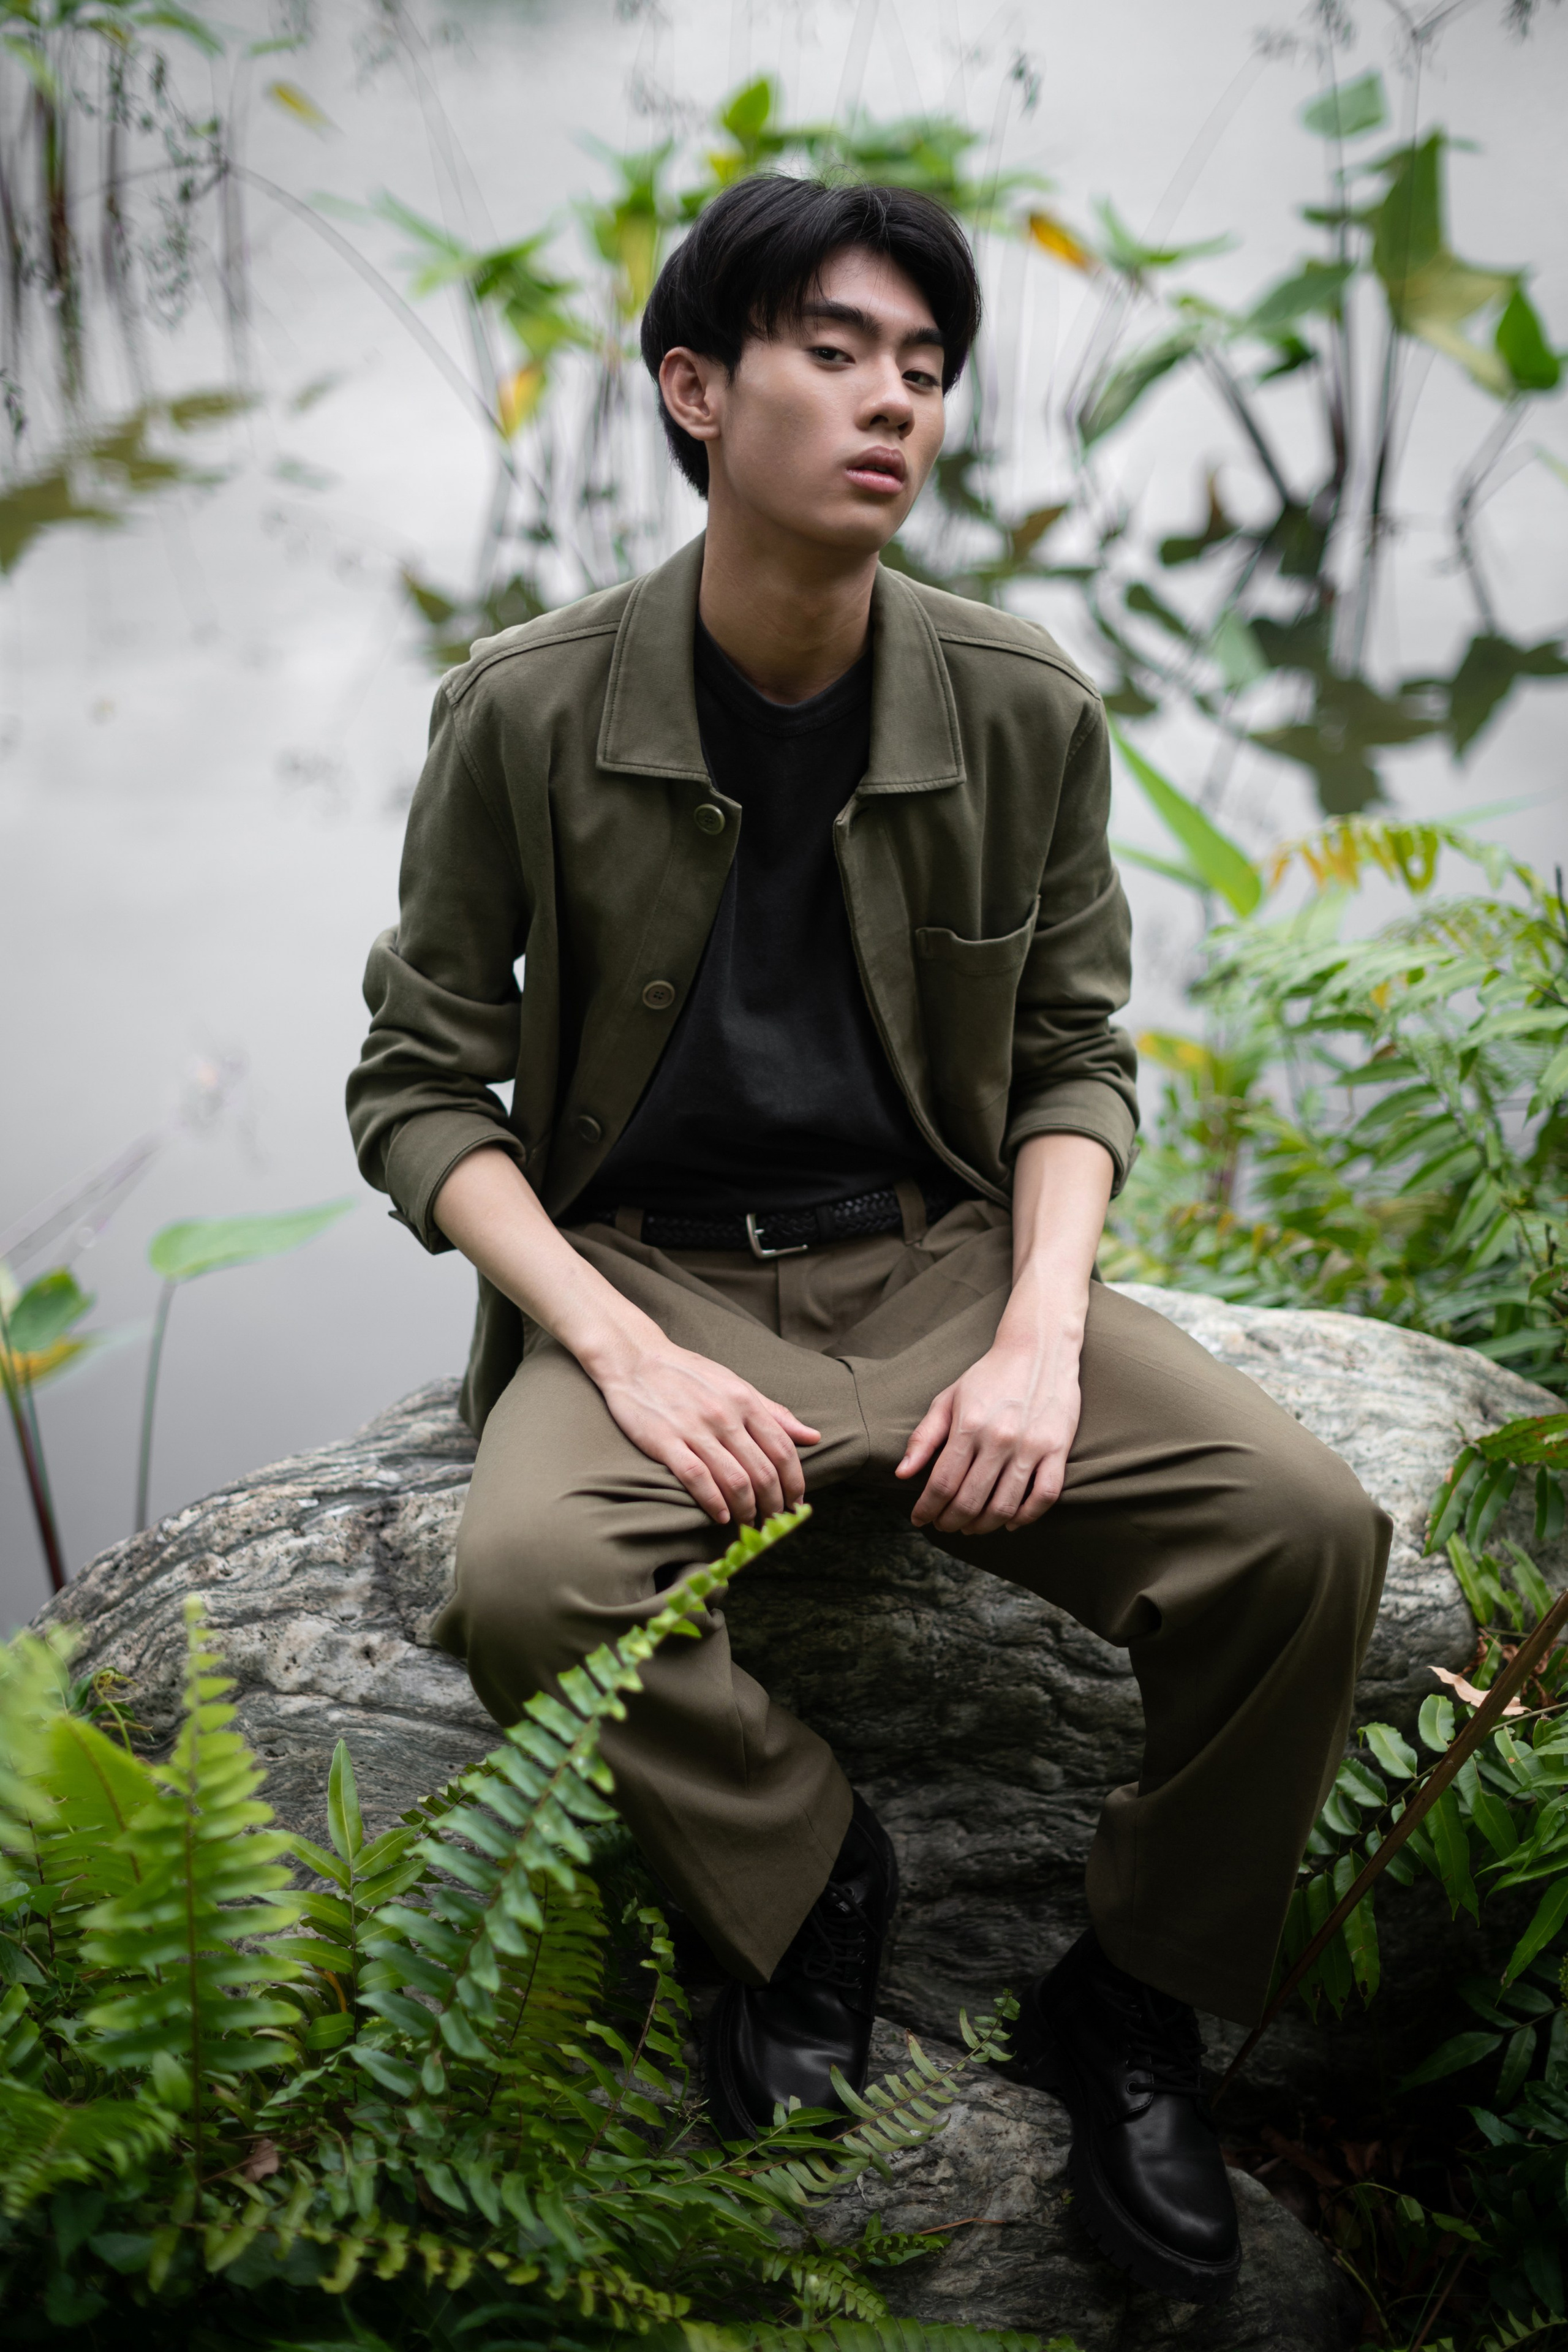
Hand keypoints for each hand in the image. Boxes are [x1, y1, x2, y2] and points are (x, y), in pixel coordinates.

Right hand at [595, 1337, 819, 1527]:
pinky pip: (697, 1479)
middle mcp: (725, 1415)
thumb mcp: (736, 1385)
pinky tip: (721, 1517)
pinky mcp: (665, 1441)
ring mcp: (694, 1429)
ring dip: (747, 1510)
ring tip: (749, 1523)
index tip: (796, 1504)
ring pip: (734, 1480)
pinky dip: (714, 1504)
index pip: (782, 1450)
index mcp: (745, 1401)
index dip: (794, 1482)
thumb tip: (812, 1437)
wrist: (635, 1358)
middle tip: (773, 1521)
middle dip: (773, 1503)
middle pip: (762, 1471)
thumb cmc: (689, 1374)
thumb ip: (773, 1413)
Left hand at [894, 1319, 1082, 1536]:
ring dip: (984, 1525)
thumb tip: (902, 1474)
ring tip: (971, 1526)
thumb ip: (924, 1437)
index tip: (919, 1519)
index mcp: (968, 1425)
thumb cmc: (989, 1375)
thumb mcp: (948, 1398)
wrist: (1038, 1348)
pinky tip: (1011, 1521)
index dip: (927, 1508)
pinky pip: (1045, 1496)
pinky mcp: (1058, 1449)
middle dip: (951, 1521)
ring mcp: (1031, 1446)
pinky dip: (1026, 1517)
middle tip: (944, 1525)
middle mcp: (999, 1438)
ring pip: (1005, 1506)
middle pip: (970, 1500)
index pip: (942, 1483)